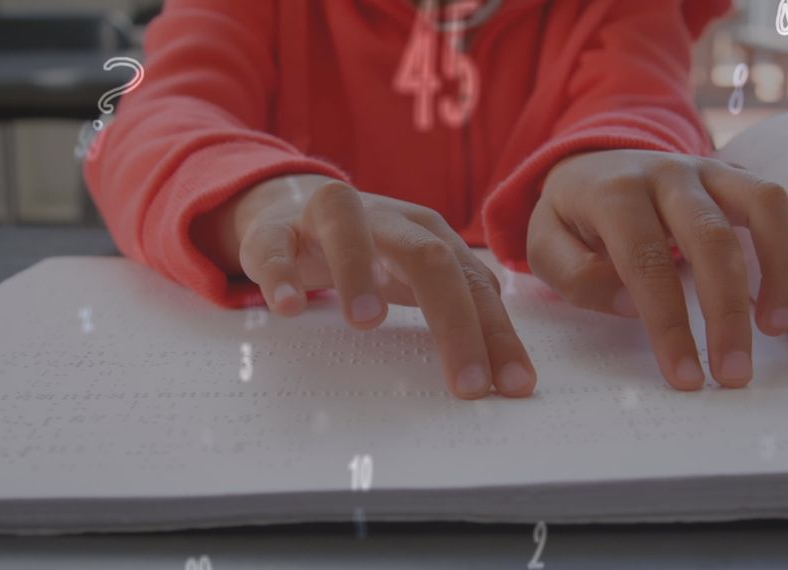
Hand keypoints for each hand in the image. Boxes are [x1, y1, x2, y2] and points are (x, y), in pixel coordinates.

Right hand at [196, 174, 536, 398]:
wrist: (288, 207)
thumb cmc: (366, 250)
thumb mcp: (417, 273)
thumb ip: (460, 303)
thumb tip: (507, 358)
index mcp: (428, 234)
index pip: (473, 283)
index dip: (496, 334)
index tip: (513, 386)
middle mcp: (386, 221)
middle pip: (428, 258)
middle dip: (455, 320)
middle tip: (468, 382)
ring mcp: (326, 221)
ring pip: (347, 230)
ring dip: (358, 273)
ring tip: (367, 322)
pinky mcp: (274, 231)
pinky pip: (274, 247)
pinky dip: (281, 274)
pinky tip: (289, 307)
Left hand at [528, 150, 787, 389]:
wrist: (593, 159)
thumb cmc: (573, 217)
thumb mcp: (545, 244)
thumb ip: (575, 275)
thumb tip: (629, 304)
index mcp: (614, 194)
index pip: (645, 260)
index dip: (667, 322)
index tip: (684, 375)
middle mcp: (666, 174)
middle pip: (711, 237)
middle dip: (727, 312)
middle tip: (733, 373)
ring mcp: (707, 169)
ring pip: (763, 205)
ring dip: (779, 270)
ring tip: (775, 328)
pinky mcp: (736, 175)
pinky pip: (778, 205)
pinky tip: (779, 301)